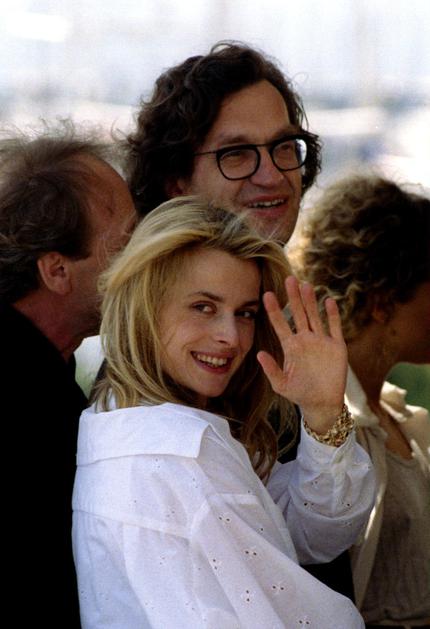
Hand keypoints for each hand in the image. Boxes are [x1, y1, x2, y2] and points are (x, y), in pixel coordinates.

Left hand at [257, 276, 346, 432]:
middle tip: (289, 279)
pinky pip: (334, 327)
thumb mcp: (281, 384)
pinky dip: (333, 315)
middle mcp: (305, 340)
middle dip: (293, 297)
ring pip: (315, 316)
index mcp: (290, 347)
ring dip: (311, 301)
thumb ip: (271, 369)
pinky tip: (329, 301)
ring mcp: (321, 342)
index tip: (266, 295)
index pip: (280, 324)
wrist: (322, 404)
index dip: (274, 310)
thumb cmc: (299, 394)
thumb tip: (258, 354)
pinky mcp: (336, 347)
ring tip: (306, 285)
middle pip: (298, 314)